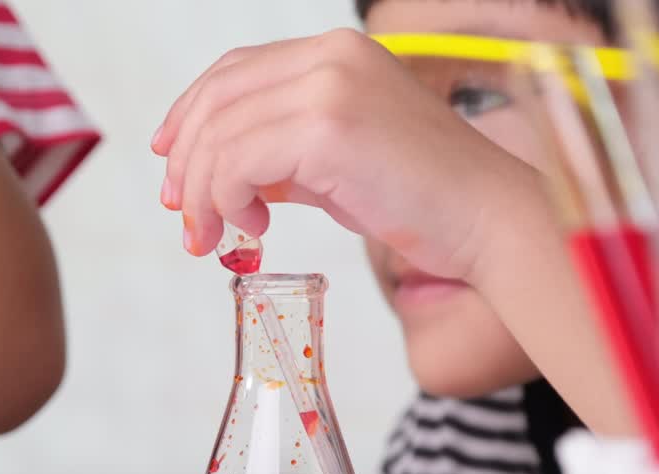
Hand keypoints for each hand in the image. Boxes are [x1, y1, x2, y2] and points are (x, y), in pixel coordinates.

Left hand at [153, 29, 535, 282]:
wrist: (486, 219)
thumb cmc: (424, 199)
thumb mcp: (340, 164)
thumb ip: (286, 155)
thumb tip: (229, 175)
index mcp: (336, 52)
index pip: (235, 70)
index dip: (190, 114)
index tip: (171, 161)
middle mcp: (330, 56)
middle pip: (218, 98)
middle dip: (186, 160)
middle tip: (182, 213)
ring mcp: (329, 88)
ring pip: (220, 135)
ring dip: (201, 193)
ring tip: (211, 236)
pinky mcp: (327, 130)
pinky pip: (238, 164)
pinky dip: (226, 201)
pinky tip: (254, 228)